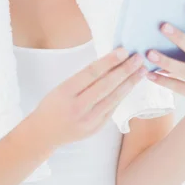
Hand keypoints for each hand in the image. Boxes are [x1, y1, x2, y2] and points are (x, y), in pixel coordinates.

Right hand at [33, 47, 147, 147]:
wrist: (43, 134)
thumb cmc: (52, 105)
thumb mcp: (61, 88)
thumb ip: (83, 79)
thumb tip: (109, 63)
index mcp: (65, 92)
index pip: (91, 73)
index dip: (109, 61)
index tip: (124, 51)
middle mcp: (77, 107)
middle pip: (106, 86)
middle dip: (125, 71)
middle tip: (138, 58)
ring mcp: (88, 121)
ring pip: (113, 99)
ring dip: (129, 83)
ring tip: (141, 71)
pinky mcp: (95, 129)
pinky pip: (112, 109)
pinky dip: (122, 95)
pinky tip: (130, 85)